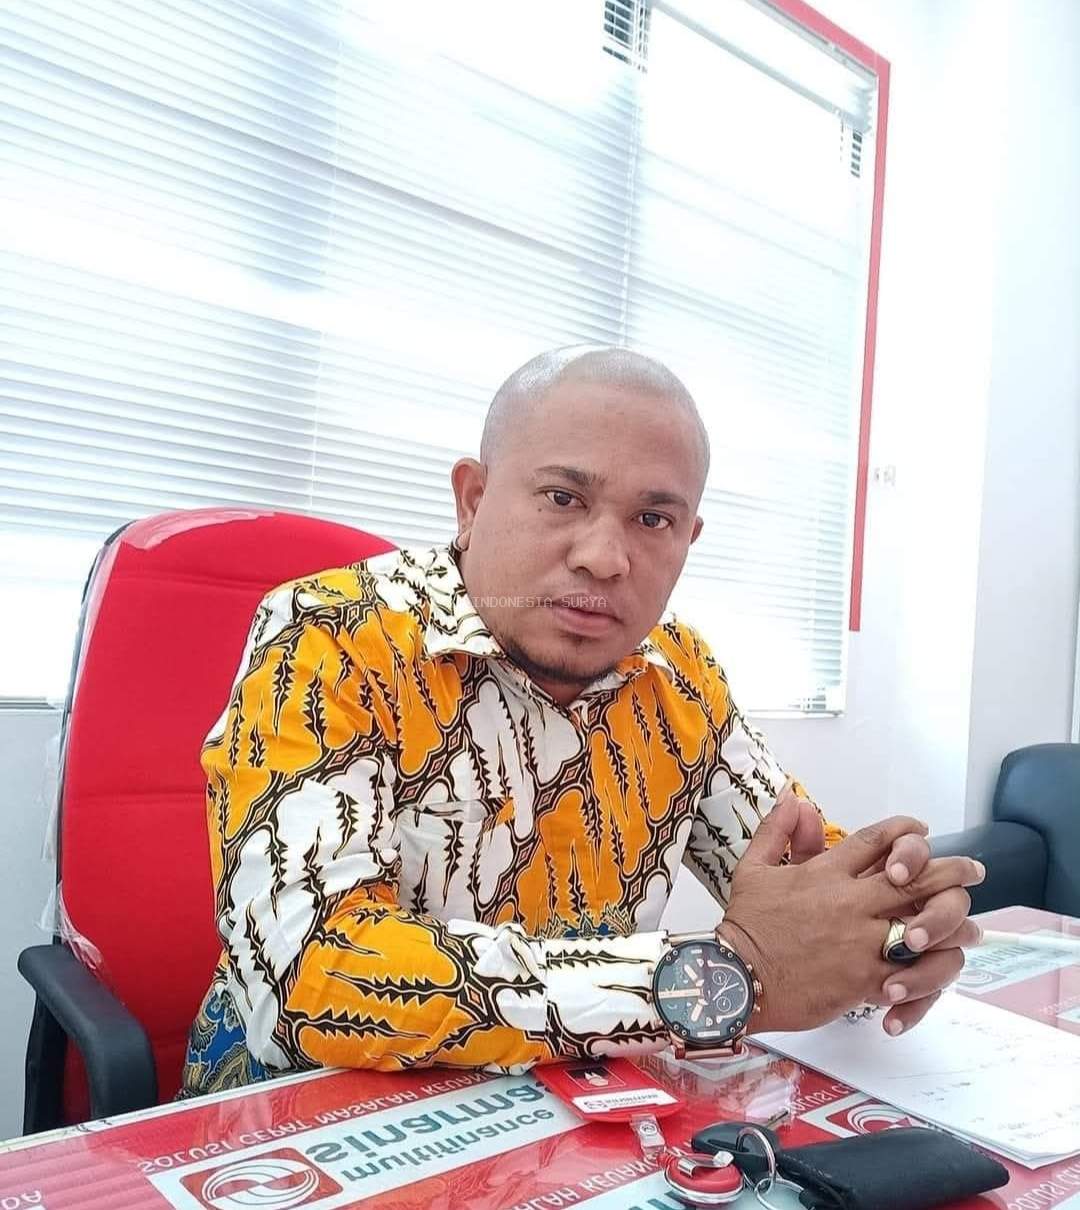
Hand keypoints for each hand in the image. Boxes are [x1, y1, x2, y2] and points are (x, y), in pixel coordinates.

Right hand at [721, 797, 984, 1034]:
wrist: (736, 978)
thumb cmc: (745, 924)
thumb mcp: (752, 867)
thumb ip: (777, 831)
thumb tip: (791, 797)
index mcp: (824, 872)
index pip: (875, 840)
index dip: (904, 832)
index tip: (924, 829)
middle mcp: (848, 902)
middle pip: (912, 879)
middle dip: (949, 871)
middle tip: (974, 870)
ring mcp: (859, 941)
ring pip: (921, 925)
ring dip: (952, 923)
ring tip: (972, 924)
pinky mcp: (862, 979)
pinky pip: (910, 972)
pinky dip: (931, 969)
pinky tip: (946, 965)